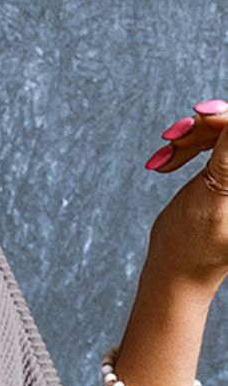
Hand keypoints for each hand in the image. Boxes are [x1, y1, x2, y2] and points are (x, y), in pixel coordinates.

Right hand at [144, 99, 227, 292]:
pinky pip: (211, 142)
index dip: (225, 118)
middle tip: (171, 139)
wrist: (176, 271)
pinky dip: (186, 147)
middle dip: (203, 128)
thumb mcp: (213, 197)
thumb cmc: (194, 246)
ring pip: (221, 130)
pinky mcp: (227, 171)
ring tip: (163, 157)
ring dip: (189, 138)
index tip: (199, 114)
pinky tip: (165, 159)